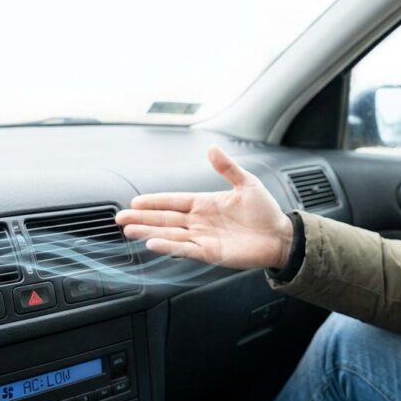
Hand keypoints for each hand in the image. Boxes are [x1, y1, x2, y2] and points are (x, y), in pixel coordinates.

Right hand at [115, 145, 293, 269]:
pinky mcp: (210, 252)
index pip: (174, 201)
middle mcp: (200, 221)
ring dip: (148, 231)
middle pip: (165, 219)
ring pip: (170, 234)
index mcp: (205, 203)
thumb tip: (212, 148)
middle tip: (120, 218)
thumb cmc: (265, 212)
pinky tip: (153, 242)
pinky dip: (169, 246)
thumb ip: (227, 167)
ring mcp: (203, 237)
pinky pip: (185, 249)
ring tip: (129, 230)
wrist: (280, 236)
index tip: (135, 202)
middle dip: (142, 218)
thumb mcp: (246, 183)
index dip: (154, 201)